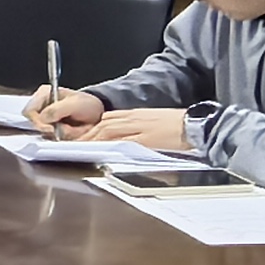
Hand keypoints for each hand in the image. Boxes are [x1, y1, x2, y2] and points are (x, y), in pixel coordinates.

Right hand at [23, 85, 105, 132]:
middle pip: (34, 123)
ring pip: (42, 133)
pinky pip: (50, 138)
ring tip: (70, 128)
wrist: (97, 115)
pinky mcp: (50, 129)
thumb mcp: (74, 104)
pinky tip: (69, 132)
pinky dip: (60, 138)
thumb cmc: (87, 105)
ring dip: (56, 133)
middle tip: (63, 129)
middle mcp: (41, 106)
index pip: (29, 110)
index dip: (37, 121)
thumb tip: (42, 118)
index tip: (51, 128)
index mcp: (44, 94)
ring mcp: (45, 119)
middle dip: (49, 129)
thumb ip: (57, 110)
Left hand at [67, 106, 193, 151]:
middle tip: (70, 143)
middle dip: (85, 134)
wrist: (194, 125)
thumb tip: (117, 138)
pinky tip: (100, 150)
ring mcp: (138, 128)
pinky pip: (123, 141)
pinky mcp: (146, 139)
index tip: (77, 136)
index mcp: (134, 115)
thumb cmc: (175, 125)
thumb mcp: (150, 122)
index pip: (105, 120)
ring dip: (91, 138)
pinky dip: (109, 144)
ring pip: (108, 130)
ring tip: (78, 148)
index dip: (89, 128)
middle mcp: (133, 119)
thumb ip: (133, 127)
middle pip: (102, 124)